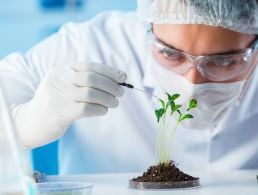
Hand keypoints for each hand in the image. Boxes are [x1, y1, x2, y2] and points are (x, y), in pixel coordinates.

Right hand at [11, 62, 126, 147]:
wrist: (30, 122)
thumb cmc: (55, 103)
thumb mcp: (65, 86)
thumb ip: (84, 81)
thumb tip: (115, 81)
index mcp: (62, 70)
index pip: (90, 66)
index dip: (109, 71)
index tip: (123, 77)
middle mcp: (59, 79)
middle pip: (92, 79)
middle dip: (111, 85)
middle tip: (121, 92)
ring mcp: (58, 95)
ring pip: (91, 93)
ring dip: (108, 99)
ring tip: (114, 103)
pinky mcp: (60, 112)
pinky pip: (87, 108)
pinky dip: (100, 109)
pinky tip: (103, 110)